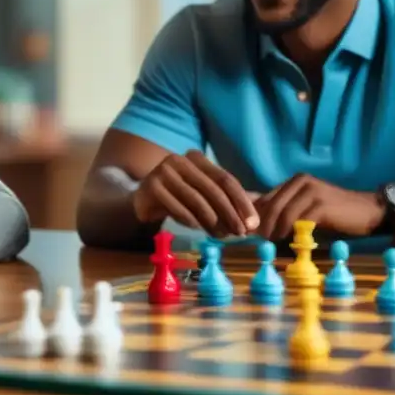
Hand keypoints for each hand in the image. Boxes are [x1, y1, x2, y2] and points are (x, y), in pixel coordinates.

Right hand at [132, 150, 258, 236]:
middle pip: (213, 189)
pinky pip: (178, 208)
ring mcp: (164, 171)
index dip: (241, 201)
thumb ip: (224, 200)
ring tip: (222, 236)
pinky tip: (200, 230)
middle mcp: (181, 160)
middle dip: (230, 213)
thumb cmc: (178, 195)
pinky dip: (192, 221)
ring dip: (212, 221)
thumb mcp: (202, 193)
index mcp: (198, 158)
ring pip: (196, 200)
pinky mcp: (152, 186)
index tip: (252, 222)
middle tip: (240, 233)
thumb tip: (252, 220)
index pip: (226, 179)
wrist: (142, 198)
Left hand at [254, 174, 382, 240]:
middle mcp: (302, 181)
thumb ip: (287, 209)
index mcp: (296, 180)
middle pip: (272, 205)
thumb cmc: (335, 213)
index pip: (267, 197)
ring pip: (284, 213)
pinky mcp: (322, 205)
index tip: (250, 233)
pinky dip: (291, 233)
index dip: (256, 216)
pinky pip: (300, 221)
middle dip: (263, 226)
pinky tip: (289, 242)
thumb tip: (259, 223)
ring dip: (275, 231)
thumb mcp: (307, 207)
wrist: (367, 211)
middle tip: (258, 242)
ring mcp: (312, 192)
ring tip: (271, 245)